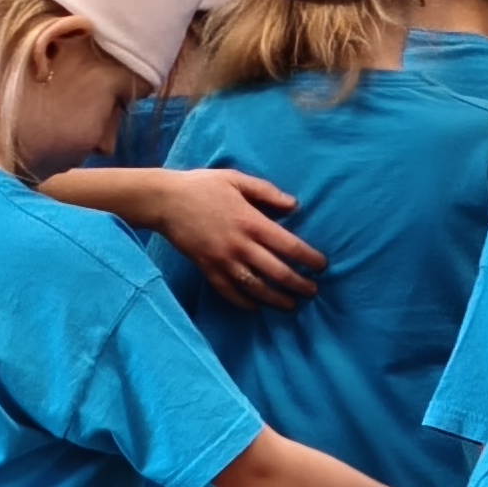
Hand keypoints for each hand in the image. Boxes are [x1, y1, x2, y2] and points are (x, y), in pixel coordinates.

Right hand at [153, 169, 324, 306]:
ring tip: (291, 305)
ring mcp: (223, 260)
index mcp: (252, 222)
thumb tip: (295, 206)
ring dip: (277, 300)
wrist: (165, 201)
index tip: (322, 266)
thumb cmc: (203, 186)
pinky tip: (257, 307)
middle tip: (313, 291)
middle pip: (278, 273)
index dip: (310, 259)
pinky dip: (245, 303)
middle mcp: (240, 245)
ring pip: (256, 288)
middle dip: (300, 285)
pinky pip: (230, 293)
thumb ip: (268, 193)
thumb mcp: (237, 180)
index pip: (290, 247)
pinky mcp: (207, 269)